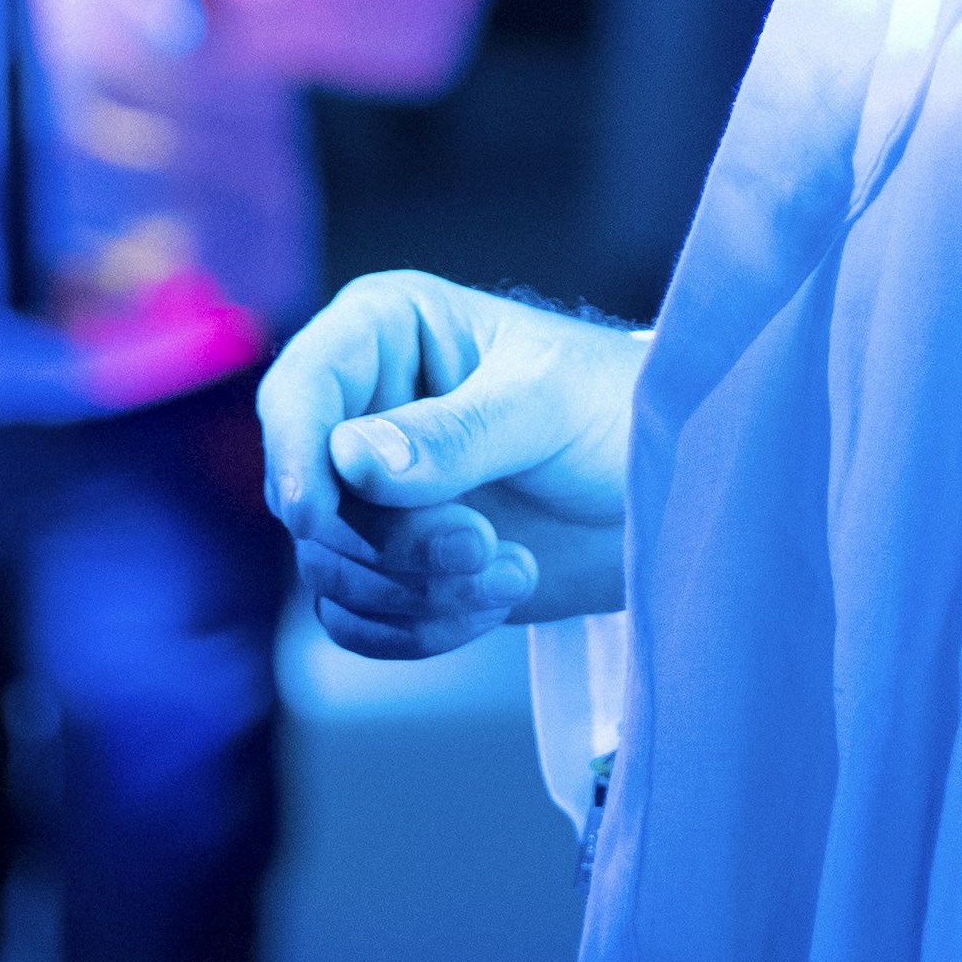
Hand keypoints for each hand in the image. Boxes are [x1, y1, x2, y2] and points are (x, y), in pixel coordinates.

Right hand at [256, 273, 636, 659]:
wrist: (668, 492)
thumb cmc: (619, 411)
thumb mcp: (549, 405)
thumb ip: (455, 433)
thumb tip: (350, 459)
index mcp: (385, 332)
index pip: (299, 391)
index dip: (293, 454)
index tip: (314, 516)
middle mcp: (362, 408)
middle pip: (311, 498)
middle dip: (395, 543)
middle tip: (483, 544)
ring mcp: (372, 492)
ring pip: (330, 567)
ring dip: (418, 591)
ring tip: (511, 571)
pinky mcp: (393, 563)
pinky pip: (356, 617)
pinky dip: (417, 628)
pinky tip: (491, 604)